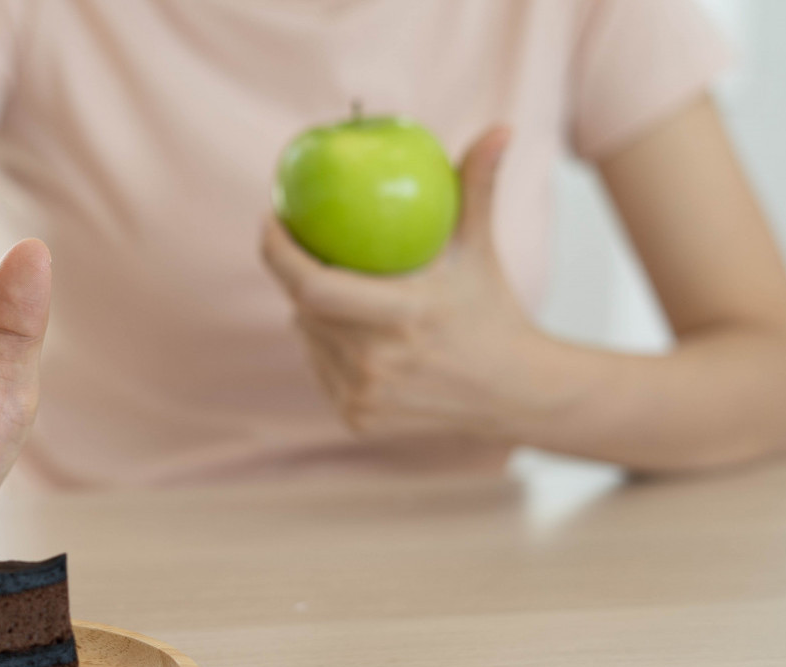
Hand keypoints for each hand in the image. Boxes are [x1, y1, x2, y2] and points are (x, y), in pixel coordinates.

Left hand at [261, 128, 557, 441]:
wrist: (514, 393)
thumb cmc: (492, 313)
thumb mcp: (482, 250)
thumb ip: (478, 187)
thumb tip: (500, 127)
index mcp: (404, 317)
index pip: (313, 286)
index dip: (278, 253)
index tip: (271, 218)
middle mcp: (378, 363)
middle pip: (304, 308)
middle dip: (296, 272)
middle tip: (298, 243)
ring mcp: (364, 397)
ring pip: (308, 337)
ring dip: (311, 309)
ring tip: (340, 288)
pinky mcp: (357, 419)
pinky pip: (320, 368)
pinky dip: (326, 344)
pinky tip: (352, 332)